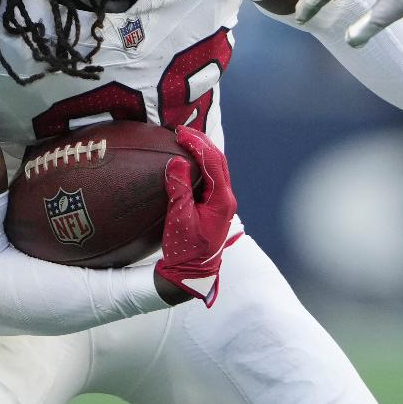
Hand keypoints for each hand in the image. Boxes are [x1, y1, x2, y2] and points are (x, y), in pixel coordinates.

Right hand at [154, 126, 239, 305]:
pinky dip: (199, 164)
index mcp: (222, 200)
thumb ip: (178, 189)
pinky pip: (209, 178)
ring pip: (216, 168)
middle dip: (201, 142)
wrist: (192, 272)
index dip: (198, 144)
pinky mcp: (213, 205)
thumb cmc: (186, 250)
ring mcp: (221, 201)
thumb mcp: (178, 219)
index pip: (213, 163)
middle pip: (218, 160)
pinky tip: (184, 159)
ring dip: (201, 151)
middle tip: (181, 131)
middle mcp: (225, 198)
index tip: (180, 133)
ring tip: (183, 139)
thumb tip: (177, 161)